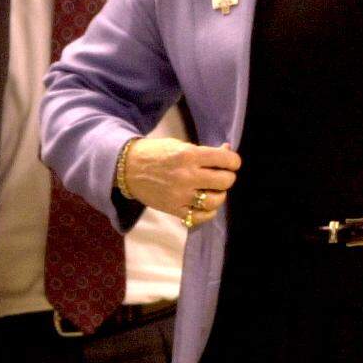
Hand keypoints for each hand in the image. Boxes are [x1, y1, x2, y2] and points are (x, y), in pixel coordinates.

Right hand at [124, 138, 239, 229]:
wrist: (128, 168)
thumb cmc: (156, 153)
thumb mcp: (180, 145)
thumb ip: (204, 151)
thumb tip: (227, 151)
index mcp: (189, 155)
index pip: (225, 160)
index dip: (234, 161)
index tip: (232, 162)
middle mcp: (186, 176)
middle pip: (224, 181)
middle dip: (228, 177)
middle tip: (223, 175)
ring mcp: (180, 195)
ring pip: (215, 201)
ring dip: (220, 195)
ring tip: (215, 190)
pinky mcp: (173, 210)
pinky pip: (199, 217)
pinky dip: (208, 212)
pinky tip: (206, 205)